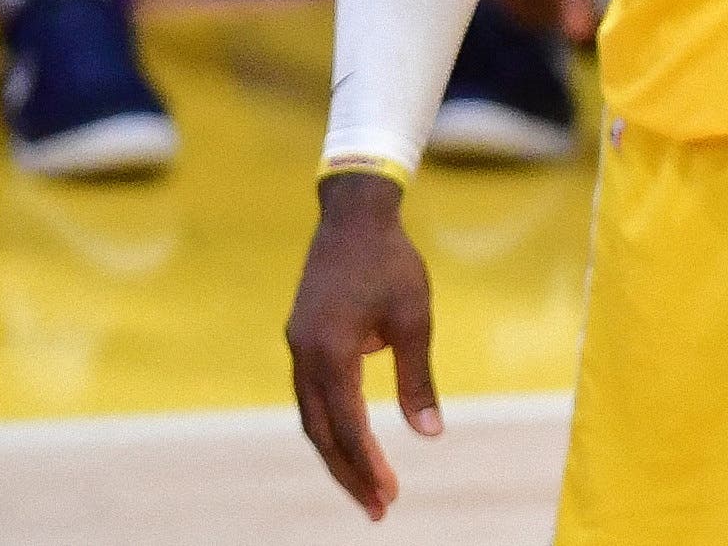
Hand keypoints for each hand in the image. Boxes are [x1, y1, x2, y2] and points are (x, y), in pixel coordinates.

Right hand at [288, 172, 439, 521]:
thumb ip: (418, 379)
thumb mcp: (415, 318)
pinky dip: (330, 424)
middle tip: (379, 509)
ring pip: (312, 418)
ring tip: (366, 486)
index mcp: (330, 352)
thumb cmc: (392, 263)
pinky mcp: (301, 340)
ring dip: (338, 453)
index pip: (349, 426)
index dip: (368, 466)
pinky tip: (351, 441)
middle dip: (349, 474)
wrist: (355, 216)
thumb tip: (430, 435)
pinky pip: (311, 396)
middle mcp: (304, 356)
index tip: (391, 497)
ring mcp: (297, 348)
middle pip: (322, 433)